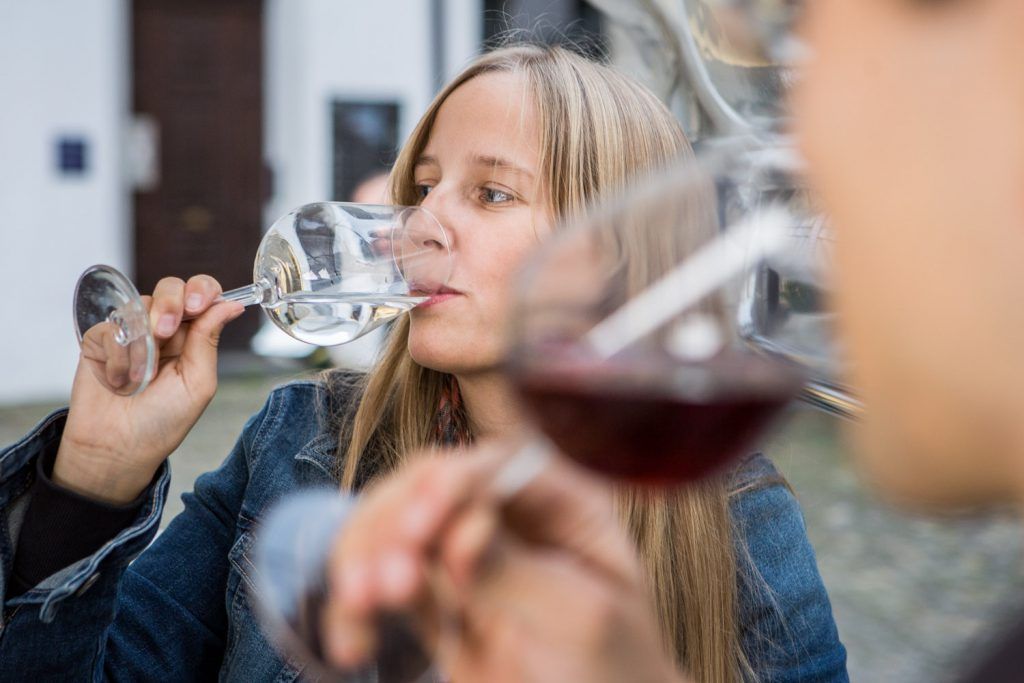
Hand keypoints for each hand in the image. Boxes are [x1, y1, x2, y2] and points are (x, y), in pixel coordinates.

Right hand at [55, 275, 243, 503]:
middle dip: (170, 303)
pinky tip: (120, 379)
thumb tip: (232, 304)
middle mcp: (164, 329)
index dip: (202, 290)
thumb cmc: (163, 421)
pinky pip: (111, 326)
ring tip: (144, 373)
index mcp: (193, 336)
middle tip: (165, 330)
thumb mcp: (198, 383)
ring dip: (144, 337)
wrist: (117, 446)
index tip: (198, 305)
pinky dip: (119, 353)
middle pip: (171, 287)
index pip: (203, 294)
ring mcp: (131, 331)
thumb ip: (208, 340)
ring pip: (139, 303)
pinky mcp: (100, 338)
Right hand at [321, 443, 686, 682]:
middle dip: (396, 521)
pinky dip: (356, 607)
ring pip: (393, 528)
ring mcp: (467, 557)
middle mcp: (509, 517)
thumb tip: (457, 532)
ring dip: (366, 558)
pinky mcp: (435, 603)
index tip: (421, 527)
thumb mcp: (579, 617)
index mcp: (561, 502)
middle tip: (389, 576)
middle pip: (429, 484)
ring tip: (362, 603)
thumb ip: (516, 570)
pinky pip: (381, 585)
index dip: (450, 486)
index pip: (494, 466)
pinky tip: (354, 642)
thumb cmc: (615, 670)